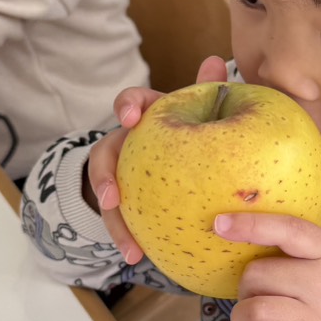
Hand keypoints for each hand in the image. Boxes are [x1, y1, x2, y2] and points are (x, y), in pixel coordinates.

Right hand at [87, 54, 228, 263]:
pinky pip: (123, 223)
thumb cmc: (190, 135)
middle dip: (105, 177)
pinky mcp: (125, 206)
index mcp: (146, 119)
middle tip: (114, 198)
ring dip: (116, 224)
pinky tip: (140, 259)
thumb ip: (208, 92)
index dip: (128, 106)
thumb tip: (215, 61)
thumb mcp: (199, 114)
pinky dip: (129, 240)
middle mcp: (127, 146)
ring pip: (108, 199)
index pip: (132, 103)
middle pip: (105, 156)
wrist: (173, 168)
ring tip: (130, 248)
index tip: (130, 116)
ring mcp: (122, 177)